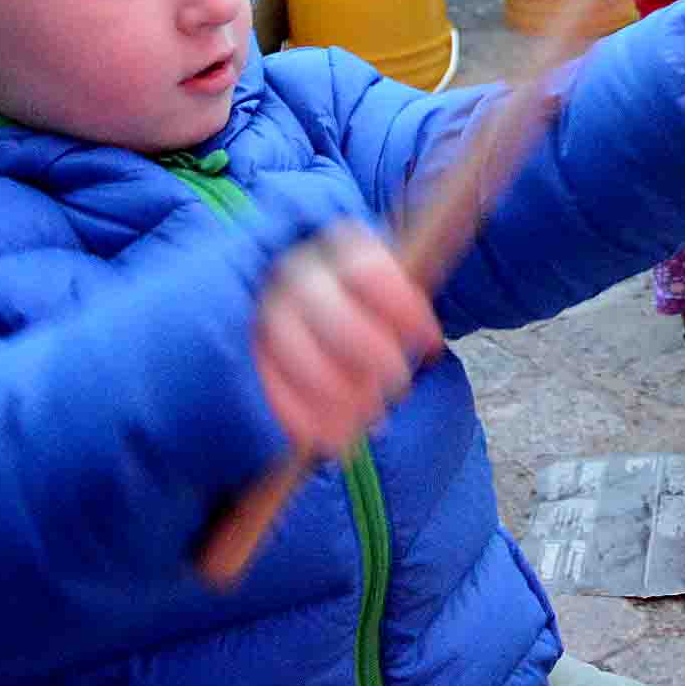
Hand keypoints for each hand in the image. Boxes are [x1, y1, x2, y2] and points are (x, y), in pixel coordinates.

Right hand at [254, 223, 443, 463]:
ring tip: (370, 415)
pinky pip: (269, 381)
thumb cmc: (366, 295)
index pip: (369, 273)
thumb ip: (407, 309)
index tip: (431, 343)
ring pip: (295, 350)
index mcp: (339, 246)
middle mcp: (298, 272)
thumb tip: (428, 344)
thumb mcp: (391, 285)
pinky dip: (301, 415)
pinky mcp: (253, 345)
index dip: (404, 310)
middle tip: (398, 384)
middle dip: (372, 357)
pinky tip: (330, 439)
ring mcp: (269, 308)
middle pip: (334, 316)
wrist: (310, 289)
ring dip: (338, 393)